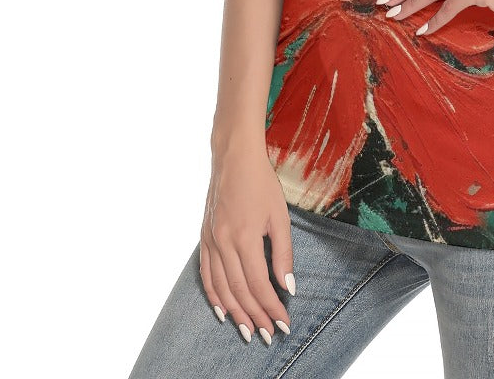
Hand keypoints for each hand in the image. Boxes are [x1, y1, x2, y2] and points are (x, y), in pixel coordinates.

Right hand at [199, 139, 295, 345]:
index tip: (284, 324)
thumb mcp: (281, 216)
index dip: (272, 308)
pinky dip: (214, 296)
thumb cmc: (262, 184)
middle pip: (240, 292)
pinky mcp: (204, 237)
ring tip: (249, 331)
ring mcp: (211, 241)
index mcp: (245, 238)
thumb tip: (289, 287)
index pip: (259, 285)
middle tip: (270, 336)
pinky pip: (206, 274)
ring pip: (222, 288)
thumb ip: (284, 254)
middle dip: (256, 317)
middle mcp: (224, 243)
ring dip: (236, 313)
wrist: (234, 158)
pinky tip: (223, 311)